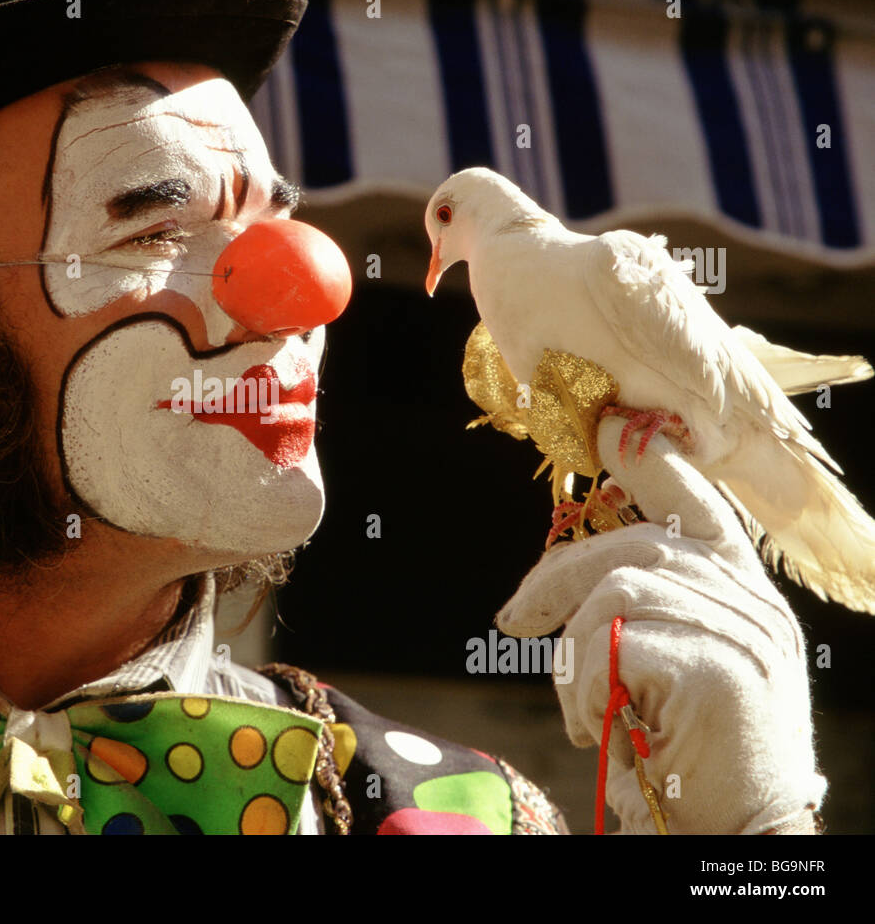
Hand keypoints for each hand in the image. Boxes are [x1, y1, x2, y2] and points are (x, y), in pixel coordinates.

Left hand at [497, 417, 825, 833]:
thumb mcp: (667, 673)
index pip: (700, 505)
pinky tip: (592, 728)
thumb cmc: (686, 756)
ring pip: (617, 587)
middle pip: (635, 543)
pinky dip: (583, 685)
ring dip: (573, 649)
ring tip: (579, 705)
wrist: (734, 835)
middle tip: (512, 618)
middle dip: (558, 575)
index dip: (653, 462)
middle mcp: (752, 603)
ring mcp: (743, 631)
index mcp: (743, 596)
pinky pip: (614, 640)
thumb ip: (641, 616)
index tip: (611, 429)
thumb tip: (559, 580)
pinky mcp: (718, 667)